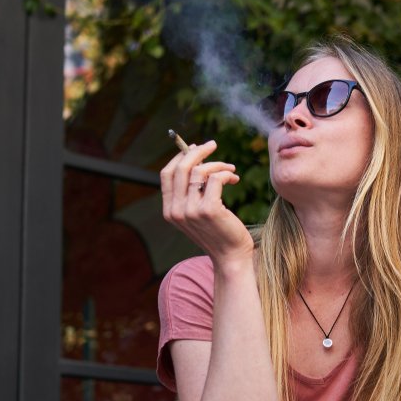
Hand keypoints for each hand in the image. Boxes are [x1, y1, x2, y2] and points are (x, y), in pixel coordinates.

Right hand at [160, 140, 254, 264]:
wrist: (231, 256)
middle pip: (181, 168)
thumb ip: (192, 191)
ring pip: (200, 171)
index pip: (166, 174)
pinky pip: (216, 179)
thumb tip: (196, 158)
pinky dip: (226, 173)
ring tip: (231, 169)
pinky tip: (234, 178)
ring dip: (218, 165)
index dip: (179, 157)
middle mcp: (176, 210)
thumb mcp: (198, 211)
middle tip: (212, 144)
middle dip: (197, 151)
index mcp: (169, 210)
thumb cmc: (219, 231)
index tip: (194, 147)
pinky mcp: (209, 210)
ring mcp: (191, 211)